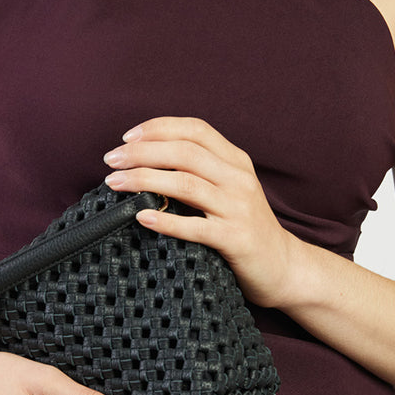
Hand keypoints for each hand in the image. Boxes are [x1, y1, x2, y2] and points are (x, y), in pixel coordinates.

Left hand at [101, 115, 297, 307]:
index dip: (159, 128)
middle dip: (141, 152)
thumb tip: (147, 158)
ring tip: (115, 182)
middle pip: (184, 153)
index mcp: (236, 161)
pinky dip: (165, 221)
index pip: (195, 130)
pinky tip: (141, 217)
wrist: (283, 266)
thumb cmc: (245, 226)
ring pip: (185, 184)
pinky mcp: (235, 239)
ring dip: (144, 180)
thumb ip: (201, 170)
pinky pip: (194, 227)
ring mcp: (238, 209)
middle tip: (111, 160)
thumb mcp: (229, 188)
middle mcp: (238, 179)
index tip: (128, 137)